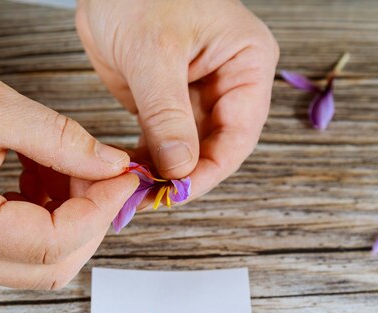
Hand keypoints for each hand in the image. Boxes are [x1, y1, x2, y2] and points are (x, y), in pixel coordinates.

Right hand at [0, 43, 137, 288]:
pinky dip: (50, 218)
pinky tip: (46, 178)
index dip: (100, 210)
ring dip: (73, 219)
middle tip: (102, 172)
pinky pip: (24, 251)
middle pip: (53, 265)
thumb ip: (62, 141)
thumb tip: (113, 167)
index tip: (124, 177)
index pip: (52, 242)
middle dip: (92, 219)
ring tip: (68, 167)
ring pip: (43, 262)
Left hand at [76, 0, 278, 196]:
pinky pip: (163, 140)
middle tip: (153, 197)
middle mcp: (227, 82)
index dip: (210, 169)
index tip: (178, 192)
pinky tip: (130, 172)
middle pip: (215, 146)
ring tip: (137, 190)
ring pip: (188, 148)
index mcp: (246, 63)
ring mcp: (196, 93)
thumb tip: (181, 168)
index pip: (239, 133)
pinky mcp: (166, 101)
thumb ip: (168, 113)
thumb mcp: (154, 51)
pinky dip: (148, 158)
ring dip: (164, 171)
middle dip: (185, 174)